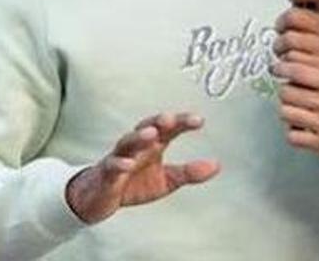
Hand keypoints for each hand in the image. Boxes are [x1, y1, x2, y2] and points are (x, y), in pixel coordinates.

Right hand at [65, 112, 218, 224]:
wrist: (102, 198)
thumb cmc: (134, 183)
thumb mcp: (166, 180)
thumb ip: (189, 172)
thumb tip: (216, 165)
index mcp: (154, 145)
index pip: (169, 129)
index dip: (182, 122)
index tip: (198, 120)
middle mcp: (137, 147)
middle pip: (147, 128)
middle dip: (158, 122)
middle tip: (169, 119)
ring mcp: (120, 158)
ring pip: (127, 142)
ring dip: (138, 137)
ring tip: (150, 135)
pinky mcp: (106, 174)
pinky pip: (111, 166)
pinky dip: (119, 164)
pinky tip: (128, 164)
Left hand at [273, 61, 318, 168]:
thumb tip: (315, 76)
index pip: (298, 71)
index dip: (283, 68)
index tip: (279, 68)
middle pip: (286, 92)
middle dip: (286, 91)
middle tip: (290, 92)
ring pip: (286, 113)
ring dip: (287, 111)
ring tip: (295, 111)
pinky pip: (293, 136)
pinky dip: (293, 132)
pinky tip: (301, 129)